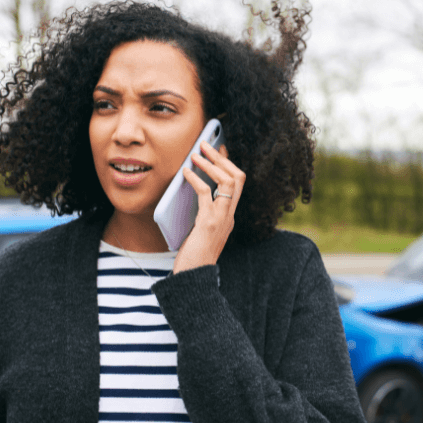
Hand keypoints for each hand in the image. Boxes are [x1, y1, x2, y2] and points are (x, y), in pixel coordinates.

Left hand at [174, 141, 245, 273]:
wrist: (193, 278)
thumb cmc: (193, 257)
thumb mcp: (200, 231)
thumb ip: (201, 213)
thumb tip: (190, 192)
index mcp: (229, 216)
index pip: (237, 183)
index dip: (229, 163)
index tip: (220, 148)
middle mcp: (229, 216)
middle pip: (237, 177)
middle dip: (222, 158)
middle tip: (207, 144)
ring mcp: (222, 219)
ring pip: (228, 182)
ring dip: (211, 165)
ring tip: (197, 153)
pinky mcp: (209, 224)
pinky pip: (206, 194)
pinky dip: (196, 180)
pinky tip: (185, 173)